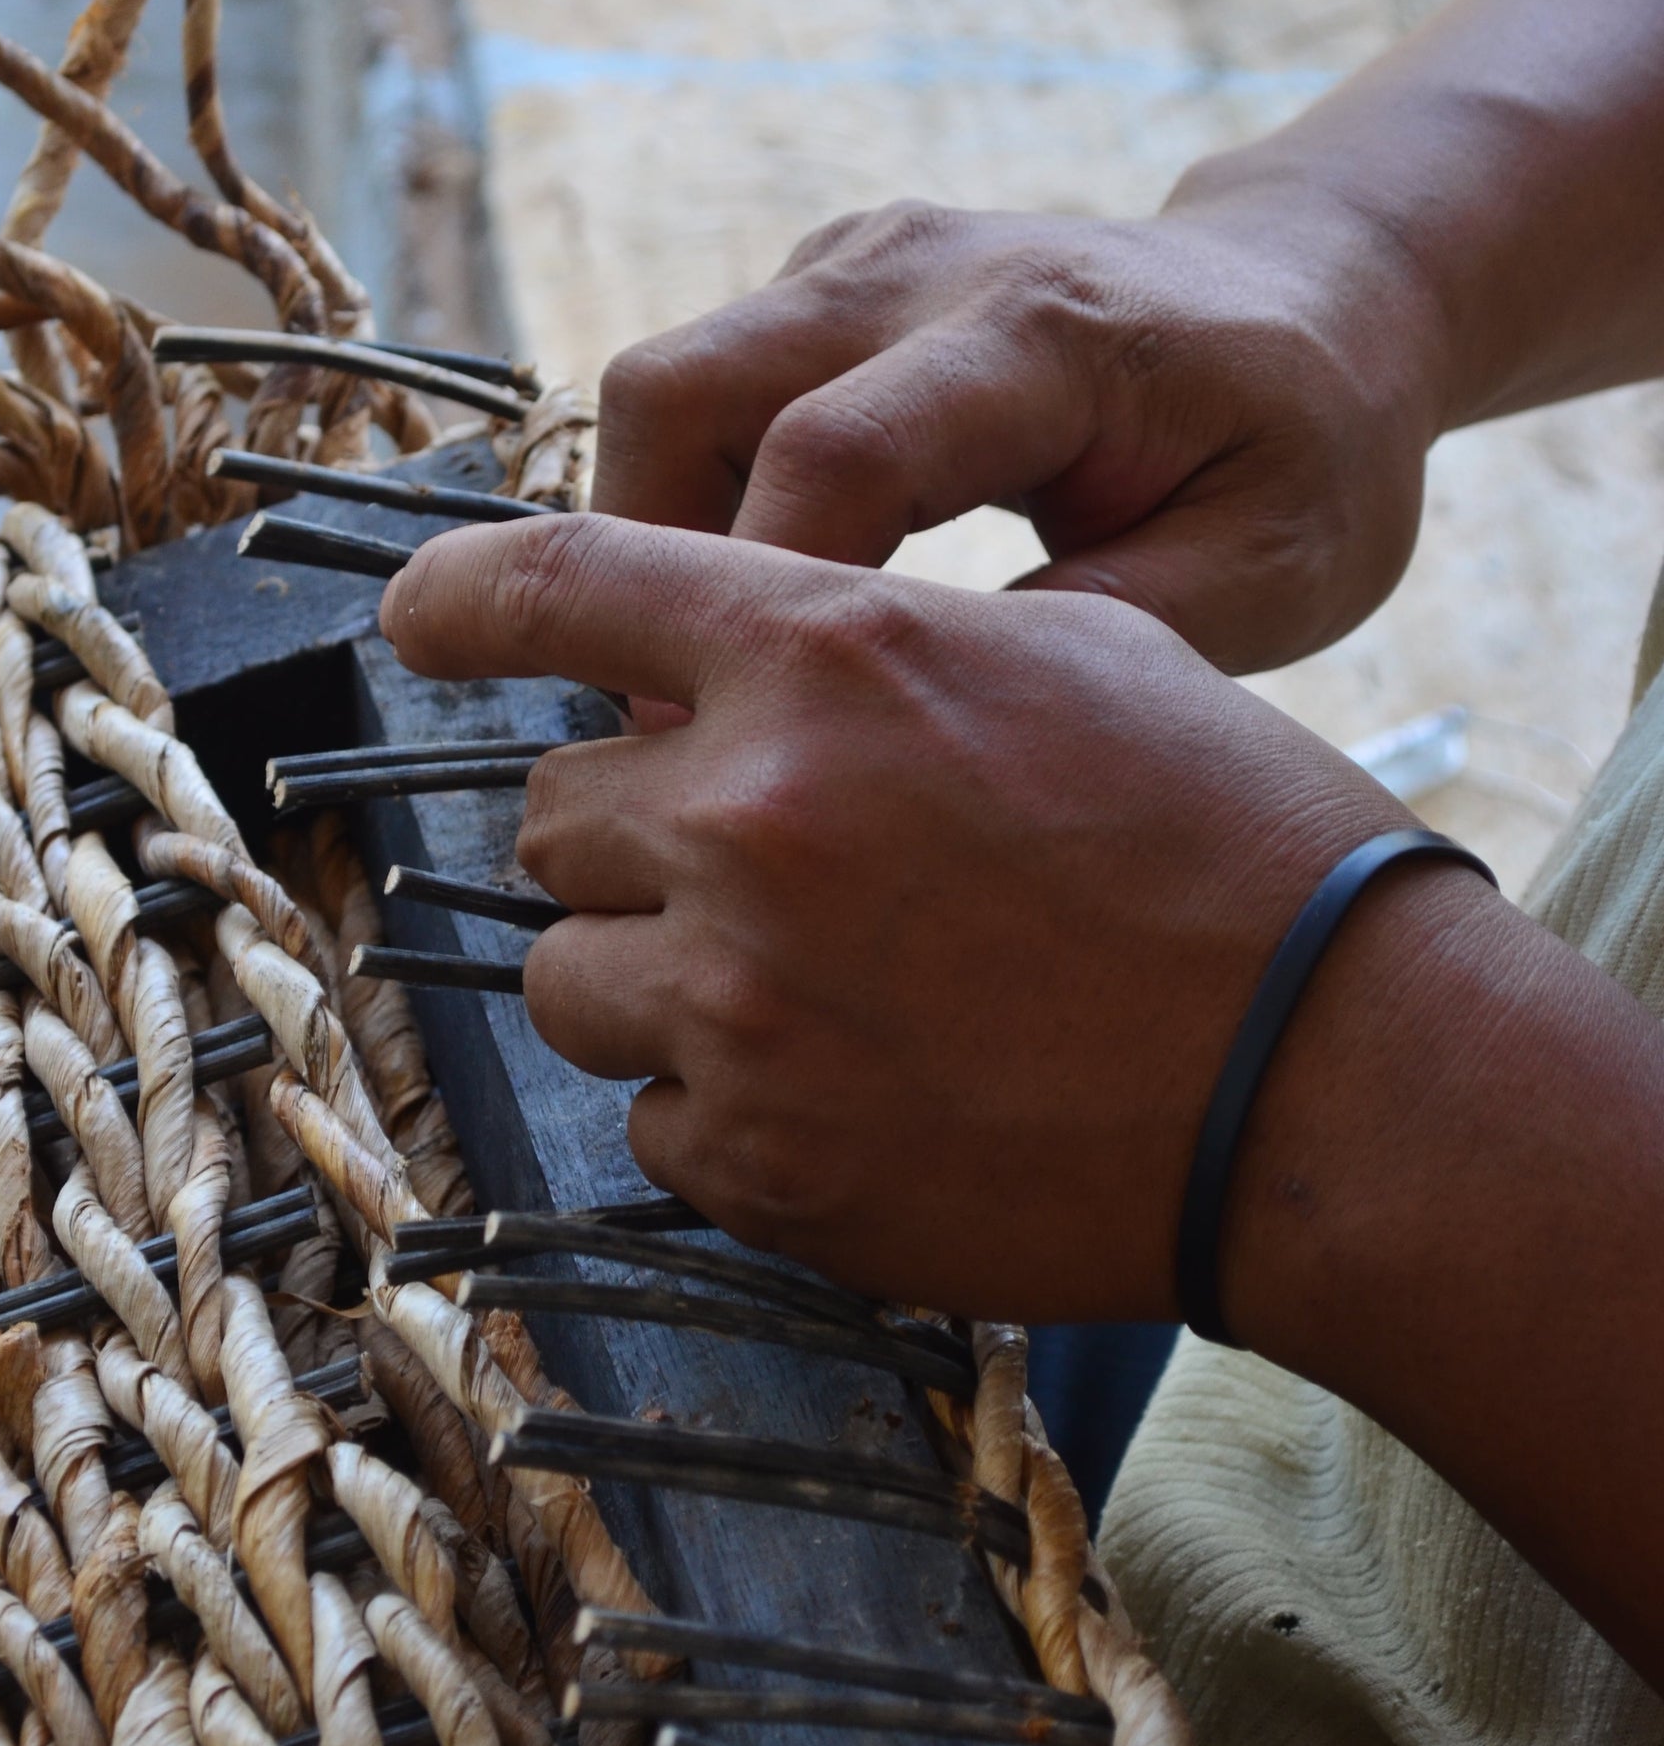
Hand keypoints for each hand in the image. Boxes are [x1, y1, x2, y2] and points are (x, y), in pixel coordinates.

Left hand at [379, 512, 1425, 1321]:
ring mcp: (740, 1002)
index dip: (459, 594)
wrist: (1330, 1080)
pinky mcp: (757, 1161)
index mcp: (826, 650)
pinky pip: (649, 1123)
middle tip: (771, 875)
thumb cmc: (1229, 849)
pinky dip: (723, 1111)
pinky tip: (862, 1094)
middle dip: (634, 843)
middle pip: (553, 815)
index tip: (416, 615)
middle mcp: (749, 813)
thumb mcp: (1065, 659)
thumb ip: (864, 646)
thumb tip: (727, 671)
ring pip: (572, 977)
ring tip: (820, 997)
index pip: (556, 584)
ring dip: (657, 981)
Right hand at [590, 181, 1449, 678]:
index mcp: (1046, 334)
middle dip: (643, 567)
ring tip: (714, 674)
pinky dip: (692, 505)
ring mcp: (860, 259)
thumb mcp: (1268, 575)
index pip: (831, 452)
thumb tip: (921, 721)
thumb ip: (1100, 640)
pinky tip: (757, 612)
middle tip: (681, 716)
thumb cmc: (1304, 453)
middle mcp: (923, 268)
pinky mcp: (828, 280)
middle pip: (681, 392)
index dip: (751, 606)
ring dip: (653, 540)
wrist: (1318, 299)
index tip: (723, 736)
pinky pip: (702, 391)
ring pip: (662, 387)